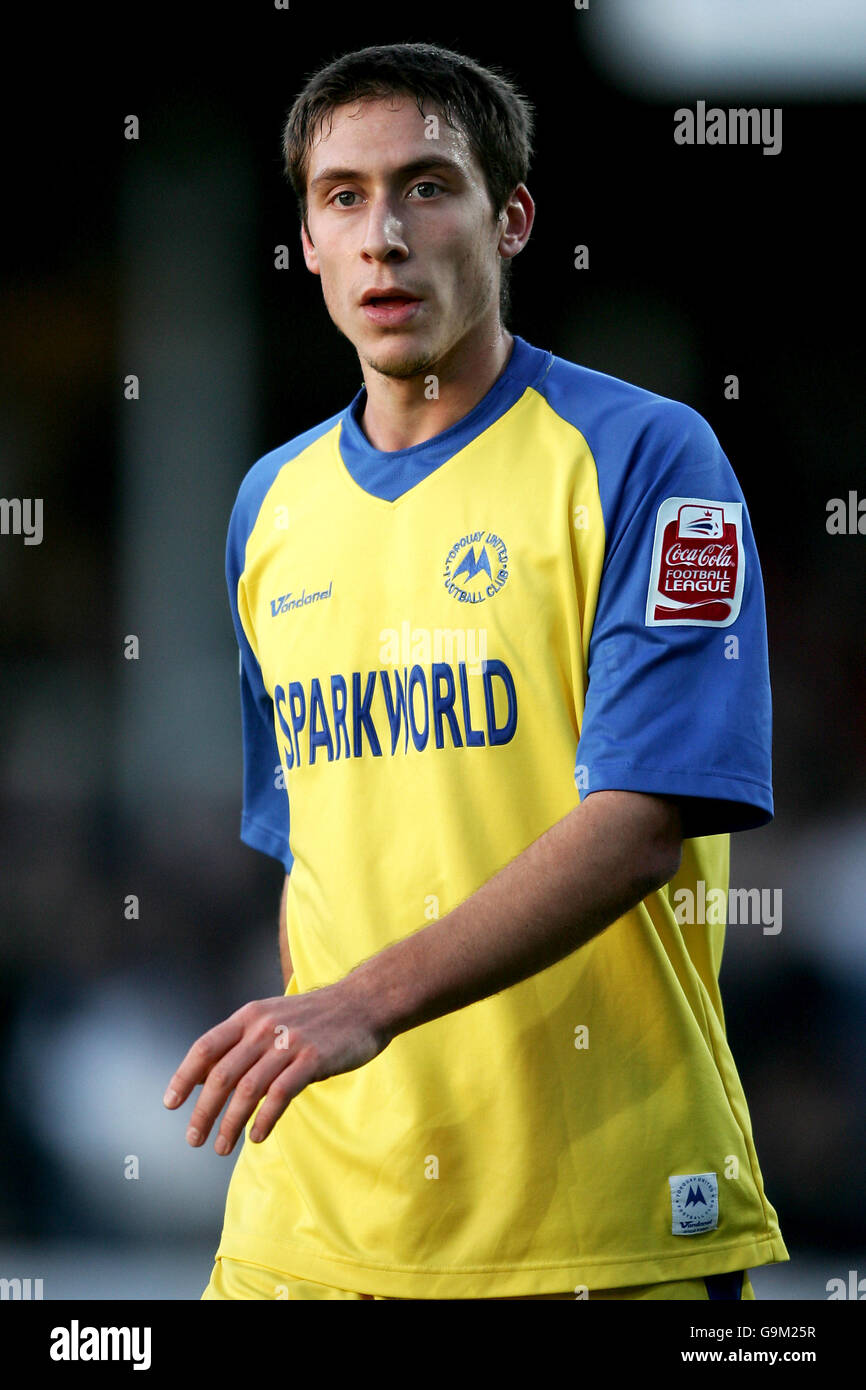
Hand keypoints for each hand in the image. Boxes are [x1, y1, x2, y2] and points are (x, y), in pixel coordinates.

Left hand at [163, 977, 388, 1154]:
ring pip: (248, 1089)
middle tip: (194, 1139)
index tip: (171, 1103)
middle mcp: (264, 1028)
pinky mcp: (313, 1059)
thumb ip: (240, 1043)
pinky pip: (280, 1095)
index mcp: (250, 1016)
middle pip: (222, 1075)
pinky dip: (264, 1119)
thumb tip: (203, 1076)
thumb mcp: (271, 1017)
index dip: (184, 1076)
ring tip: (221, 1147)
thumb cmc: (316, 1017)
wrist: (364, 1002)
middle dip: (203, 1111)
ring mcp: (289, 1043)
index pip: (205, 1047)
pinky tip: (257, 1137)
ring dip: (230, 1123)